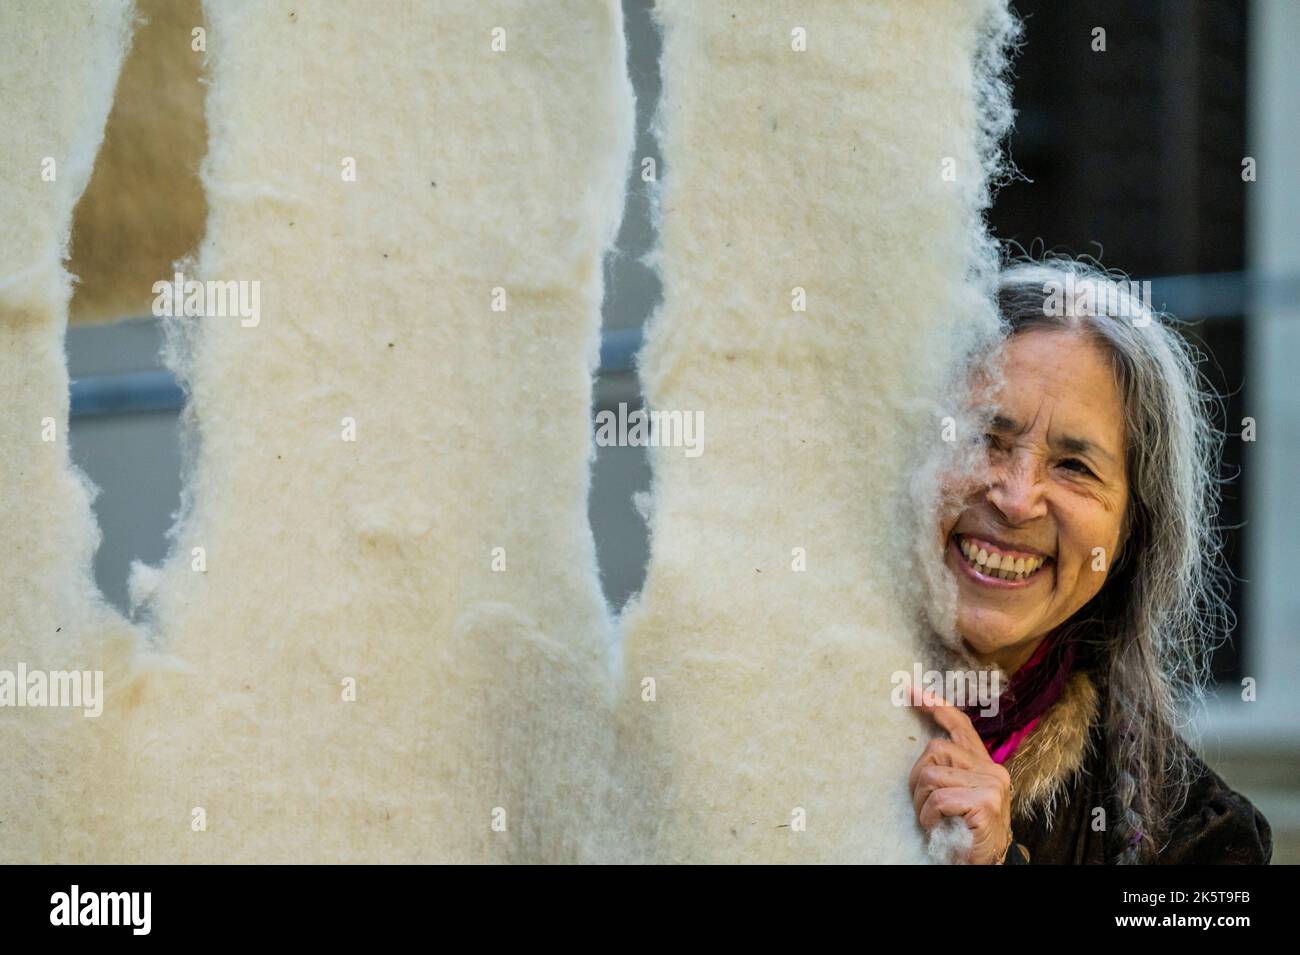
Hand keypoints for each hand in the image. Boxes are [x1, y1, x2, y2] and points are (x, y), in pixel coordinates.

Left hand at [907, 682, 1013, 863]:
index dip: (936, 706)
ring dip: (922, 801)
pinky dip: (929, 815)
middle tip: (923, 805)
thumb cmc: (966, 832)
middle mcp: (992, 769)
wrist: (986, 863)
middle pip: (935, 750)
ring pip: (932, 774)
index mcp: (985, 764)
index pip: (961, 726)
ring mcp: (991, 784)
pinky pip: (938, 798)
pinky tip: (938, 827)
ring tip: (932, 819)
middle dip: (917, 778)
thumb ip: (950, 772)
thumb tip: (925, 752)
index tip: (911, 691)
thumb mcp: (958, 796)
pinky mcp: (985, 801)